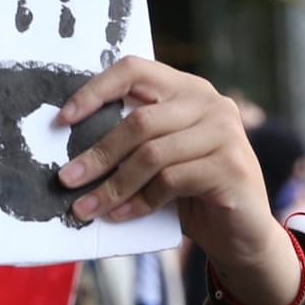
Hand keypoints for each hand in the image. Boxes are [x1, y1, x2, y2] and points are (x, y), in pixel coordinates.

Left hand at [54, 58, 300, 304]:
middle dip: (96, 154)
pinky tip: (120, 215)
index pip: (134, 70)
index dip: (95, 91)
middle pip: (139, 121)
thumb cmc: (190, 193)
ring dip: (111, 185)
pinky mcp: (231, 167)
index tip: (63, 120)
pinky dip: (138, 201)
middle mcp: (210, 103)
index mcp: (186, 90)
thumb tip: (71, 153)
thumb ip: (131, 143)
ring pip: (151, 154)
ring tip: (85, 208)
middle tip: (66, 180)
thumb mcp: (159, 159)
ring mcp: (225, 133)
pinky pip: (170, 181)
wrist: (242, 234)